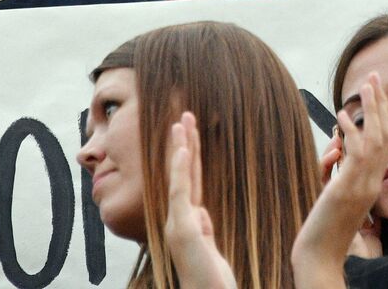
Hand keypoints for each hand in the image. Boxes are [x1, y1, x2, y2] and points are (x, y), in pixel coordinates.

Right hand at [164, 112, 236, 288]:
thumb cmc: (210, 280)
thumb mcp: (209, 249)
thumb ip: (203, 228)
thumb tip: (201, 213)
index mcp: (187, 222)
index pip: (190, 182)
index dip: (189, 157)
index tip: (189, 133)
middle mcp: (178, 220)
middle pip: (183, 173)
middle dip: (184, 143)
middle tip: (184, 115)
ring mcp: (178, 224)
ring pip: (179, 177)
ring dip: (180, 147)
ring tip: (181, 121)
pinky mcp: (182, 229)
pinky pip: (182, 192)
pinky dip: (181, 168)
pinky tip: (183, 148)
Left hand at [293, 74, 387, 282]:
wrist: (319, 258)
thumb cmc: (322, 228)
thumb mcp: (331, 191)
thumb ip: (335, 169)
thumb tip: (334, 149)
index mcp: (373, 184)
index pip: (384, 142)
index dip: (382, 115)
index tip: (376, 93)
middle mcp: (373, 182)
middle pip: (385, 134)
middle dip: (380, 103)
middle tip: (375, 77)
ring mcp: (362, 186)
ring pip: (375, 139)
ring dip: (371, 109)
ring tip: (365, 86)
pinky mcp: (347, 189)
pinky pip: (355, 154)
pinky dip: (351, 131)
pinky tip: (343, 116)